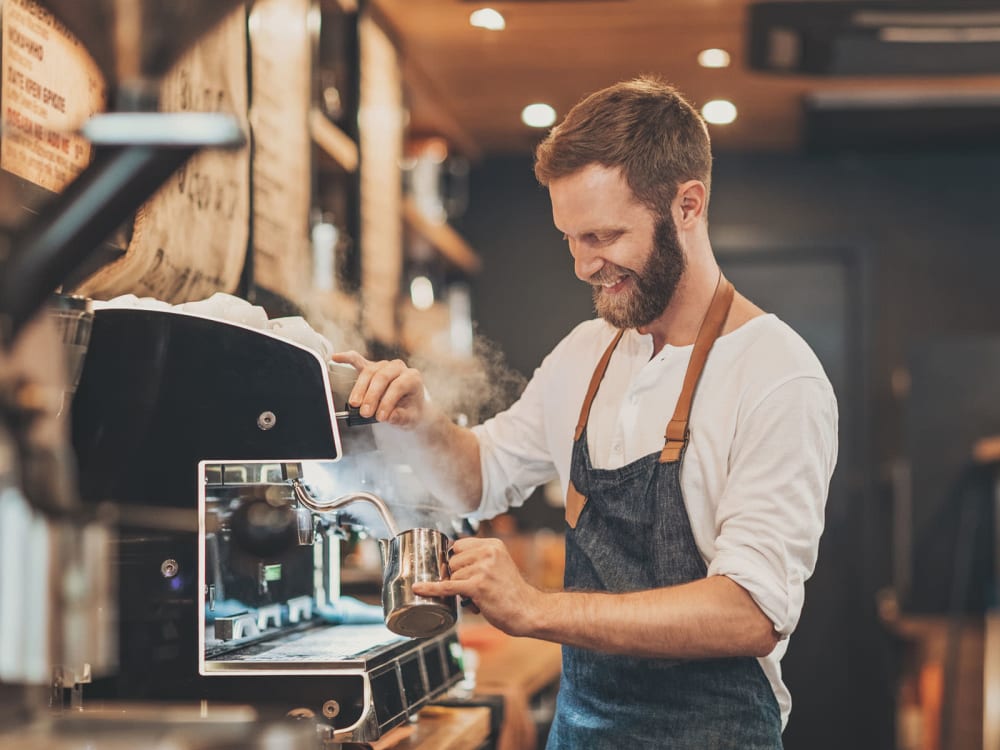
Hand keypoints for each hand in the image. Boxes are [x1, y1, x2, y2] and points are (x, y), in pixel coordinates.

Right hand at [330, 351, 428, 429]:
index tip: (380, 417)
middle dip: (371, 396)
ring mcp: (383, 365)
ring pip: (369, 372)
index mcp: (412, 378)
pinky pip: (358, 360)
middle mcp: (398, 368)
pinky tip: (336, 358)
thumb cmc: (410, 411)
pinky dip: (347, 358)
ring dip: (360, 388)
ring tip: (354, 404)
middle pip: (382, 377)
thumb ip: (401, 416)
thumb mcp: (411, 418)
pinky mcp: (370, 367)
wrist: (409, 406)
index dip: (387, 401)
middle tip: (364, 412)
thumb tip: (390, 416)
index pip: (398, 386)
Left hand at [412, 537, 542, 636]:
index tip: (458, 572)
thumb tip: (449, 564)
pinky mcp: (478, 586)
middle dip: (457, 577)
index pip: (458, 546)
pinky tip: (419, 588)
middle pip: (452, 561)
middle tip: (475, 590)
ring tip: (479, 598)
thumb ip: (478, 560)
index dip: (455, 561)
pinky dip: (431, 588)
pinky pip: (447, 586)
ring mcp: (483, 569)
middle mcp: (488, 553)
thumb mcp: (499, 565)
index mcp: (492, 545)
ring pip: (452, 576)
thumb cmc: (512, 593)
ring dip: (460, 591)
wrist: (528, 611)